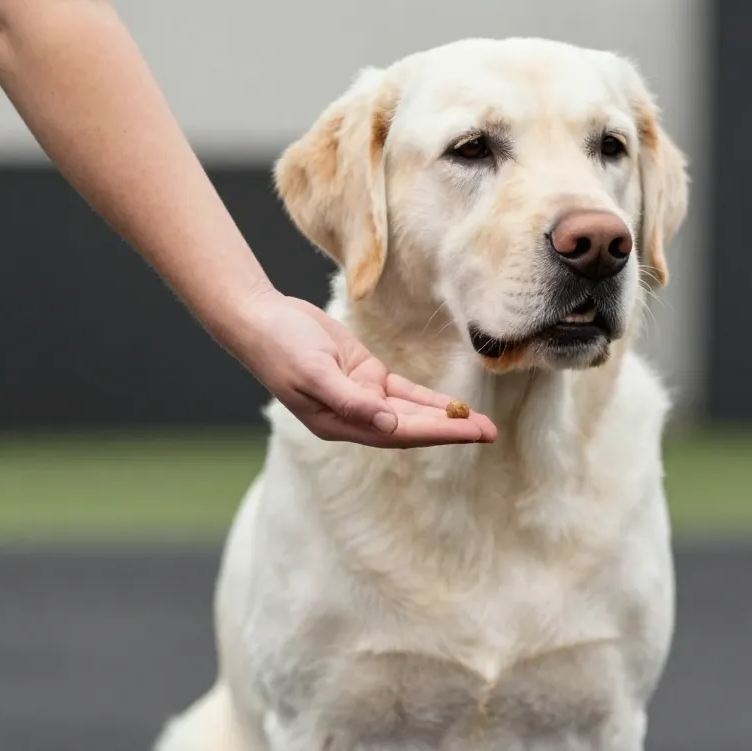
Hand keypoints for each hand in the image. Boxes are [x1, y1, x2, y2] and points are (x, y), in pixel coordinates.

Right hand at [228, 292, 496, 446]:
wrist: (260, 317)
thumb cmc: (280, 347)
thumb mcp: (314, 373)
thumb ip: (351, 401)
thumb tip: (389, 424)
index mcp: (340, 423)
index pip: (400, 433)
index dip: (438, 433)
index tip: (471, 432)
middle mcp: (355, 415)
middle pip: (413, 427)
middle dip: (452, 429)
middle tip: (491, 432)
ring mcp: (361, 395)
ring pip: (413, 411)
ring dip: (446, 417)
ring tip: (482, 424)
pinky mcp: (364, 374)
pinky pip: (404, 391)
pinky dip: (428, 399)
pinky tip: (454, 406)